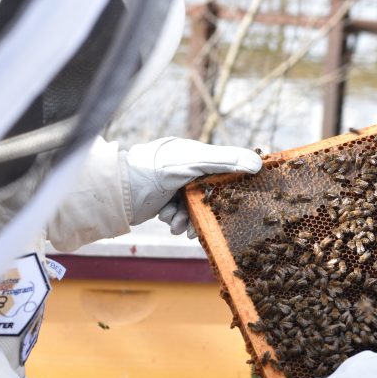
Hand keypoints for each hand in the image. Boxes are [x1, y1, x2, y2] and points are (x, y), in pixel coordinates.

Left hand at [121, 137, 261, 235]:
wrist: (118, 190)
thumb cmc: (153, 169)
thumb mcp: (193, 162)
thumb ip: (226, 161)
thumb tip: (259, 164)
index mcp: (195, 155)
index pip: (225, 170)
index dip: (233, 186)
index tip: (240, 202)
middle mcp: (186, 169)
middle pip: (210, 194)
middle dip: (206, 210)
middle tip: (206, 222)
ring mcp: (175, 186)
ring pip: (195, 208)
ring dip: (188, 218)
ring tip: (178, 222)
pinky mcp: (165, 202)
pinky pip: (181, 216)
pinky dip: (176, 221)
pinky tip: (168, 220)